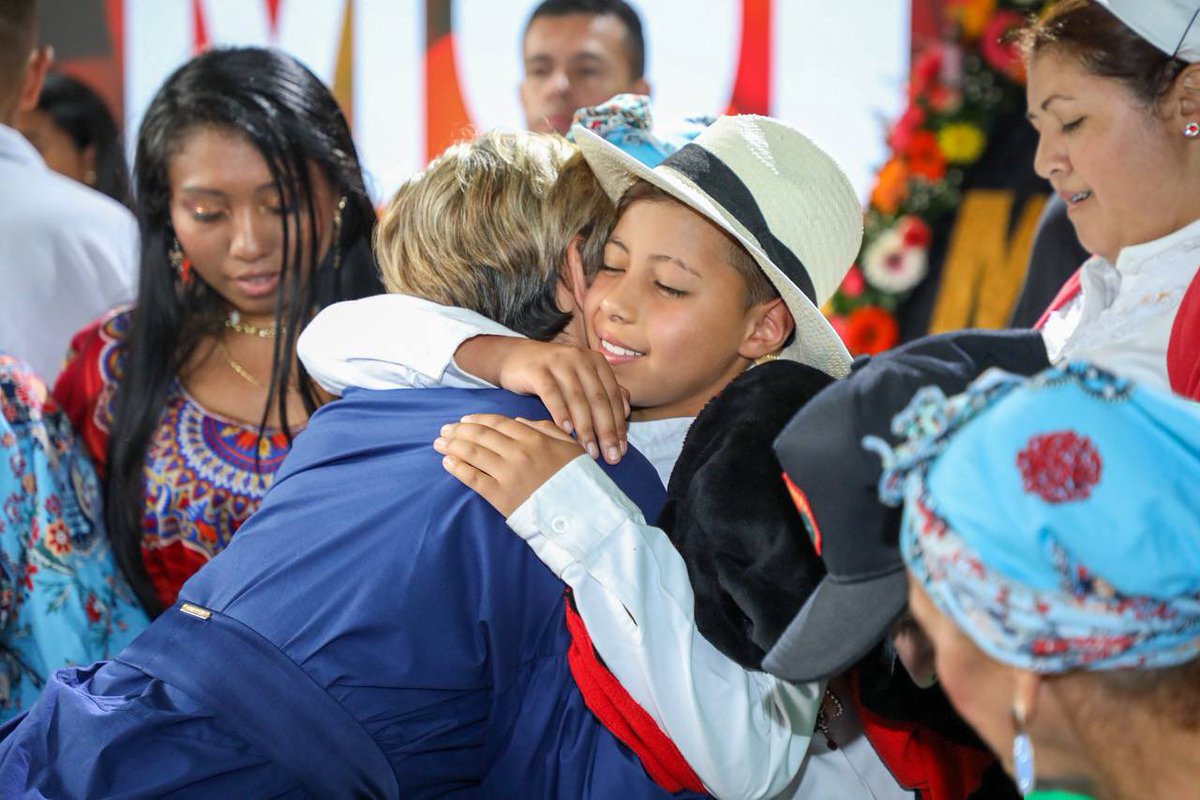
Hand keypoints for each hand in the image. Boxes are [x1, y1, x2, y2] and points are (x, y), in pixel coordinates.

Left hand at [433, 414, 585, 516]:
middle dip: (459, 431)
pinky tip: (447, 462)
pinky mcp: (500, 496)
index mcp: (534, 438)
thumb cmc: (578, 479)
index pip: (498, 423)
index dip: (477, 420)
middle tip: (445, 429)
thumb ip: (546, 429)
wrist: (581, 513)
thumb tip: (518, 422)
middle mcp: (517, 452)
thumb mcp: (570, 447)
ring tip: (439, 443)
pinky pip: (473, 478)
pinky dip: (458, 468)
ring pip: (473, 453)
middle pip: (481, 436)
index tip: (464, 420)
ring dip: (453, 446)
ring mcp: (507, 474)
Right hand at [455, 336, 628, 463]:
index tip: (621, 451)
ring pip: (578, 398)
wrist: (515, 358)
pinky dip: (561, 412)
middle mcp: (581, 358)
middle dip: (606, 431)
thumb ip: (604, 392)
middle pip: (599, 399)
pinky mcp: (538, 369)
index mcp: (597, 363)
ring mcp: (560, 362)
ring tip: (589, 451)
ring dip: (585, 427)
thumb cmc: (554, 375)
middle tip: (610, 457)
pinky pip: (552, 393)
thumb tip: (627, 411)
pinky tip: (566, 431)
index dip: (618, 425)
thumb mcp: (581, 380)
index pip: (613, 397)